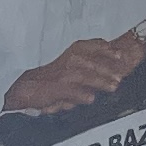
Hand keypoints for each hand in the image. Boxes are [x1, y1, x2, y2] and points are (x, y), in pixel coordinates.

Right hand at [3, 29, 145, 117]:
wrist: (24, 88)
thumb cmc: (46, 79)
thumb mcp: (65, 69)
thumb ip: (83, 71)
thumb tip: (102, 78)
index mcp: (69, 54)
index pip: (89, 46)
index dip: (105, 49)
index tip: (119, 54)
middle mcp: (65, 61)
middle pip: (90, 61)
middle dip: (108, 68)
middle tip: (120, 76)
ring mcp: (60, 75)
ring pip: (83, 75)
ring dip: (100, 81)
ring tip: (113, 87)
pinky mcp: (54, 88)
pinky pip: (70, 90)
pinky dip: (80, 94)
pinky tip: (90, 99)